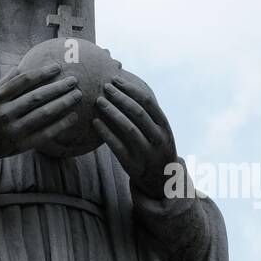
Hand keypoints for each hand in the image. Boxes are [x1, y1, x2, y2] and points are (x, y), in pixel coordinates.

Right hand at [0, 63, 82, 170]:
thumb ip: (4, 82)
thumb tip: (20, 66)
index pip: (23, 81)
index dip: (42, 73)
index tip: (57, 67)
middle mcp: (4, 114)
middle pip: (36, 97)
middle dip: (58, 87)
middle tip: (73, 80)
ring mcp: (13, 131)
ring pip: (43, 114)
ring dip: (63, 103)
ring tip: (77, 95)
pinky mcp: (21, 145)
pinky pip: (45, 134)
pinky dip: (61, 125)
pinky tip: (72, 117)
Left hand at [91, 73, 176, 199]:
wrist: (163, 181)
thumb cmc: (156, 148)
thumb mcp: (159, 132)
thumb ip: (147, 115)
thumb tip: (125, 88)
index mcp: (165, 127)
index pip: (148, 103)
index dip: (131, 89)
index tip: (116, 79)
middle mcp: (159, 139)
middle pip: (138, 113)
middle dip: (120, 97)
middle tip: (104, 86)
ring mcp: (147, 153)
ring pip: (128, 129)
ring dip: (112, 112)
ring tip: (98, 101)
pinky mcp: (134, 165)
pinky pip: (118, 147)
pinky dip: (106, 133)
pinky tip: (95, 122)